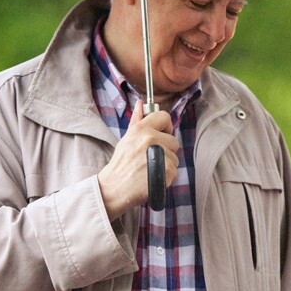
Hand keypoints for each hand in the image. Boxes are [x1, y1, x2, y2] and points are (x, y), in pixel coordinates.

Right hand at [97, 100, 178, 219]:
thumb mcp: (127, 138)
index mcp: (142, 129)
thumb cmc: (121, 163)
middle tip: (150, 158)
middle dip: (166, 150)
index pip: (165, 116)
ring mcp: (160, 155)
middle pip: (173, 140)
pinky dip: (166, 177)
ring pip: (175, 157)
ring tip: (149, 169)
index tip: (161, 135)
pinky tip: (152, 178)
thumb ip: (137, 120)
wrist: (115, 188)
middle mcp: (151, 139)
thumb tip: (141, 103)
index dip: (165, 126)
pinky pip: (174, 171)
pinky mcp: (166, 171)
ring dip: (166, 164)